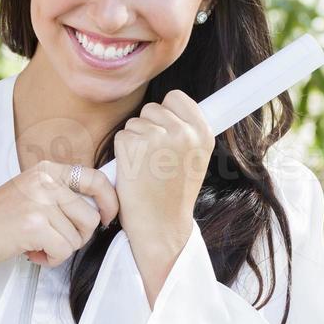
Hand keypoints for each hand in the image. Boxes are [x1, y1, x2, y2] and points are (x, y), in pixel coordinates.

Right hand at [0, 161, 118, 272]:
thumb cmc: (1, 218)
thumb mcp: (33, 191)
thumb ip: (62, 193)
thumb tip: (102, 207)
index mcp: (47, 169)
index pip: (96, 179)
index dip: (110, 201)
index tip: (107, 217)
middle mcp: (46, 180)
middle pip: (90, 216)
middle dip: (78, 236)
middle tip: (54, 239)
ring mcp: (40, 201)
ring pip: (78, 238)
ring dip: (61, 249)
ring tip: (38, 244)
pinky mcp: (35, 225)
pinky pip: (64, 251)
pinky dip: (52, 260)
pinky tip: (33, 253)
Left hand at [113, 90, 214, 243]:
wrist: (161, 225)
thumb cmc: (173, 194)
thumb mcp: (194, 159)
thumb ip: (186, 132)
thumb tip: (171, 106)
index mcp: (202, 133)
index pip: (176, 97)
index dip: (165, 111)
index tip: (164, 129)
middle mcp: (183, 132)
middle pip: (152, 108)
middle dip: (148, 128)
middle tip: (153, 158)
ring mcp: (158, 137)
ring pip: (135, 122)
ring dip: (134, 141)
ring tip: (145, 167)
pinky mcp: (134, 145)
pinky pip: (122, 136)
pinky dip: (122, 152)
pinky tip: (134, 171)